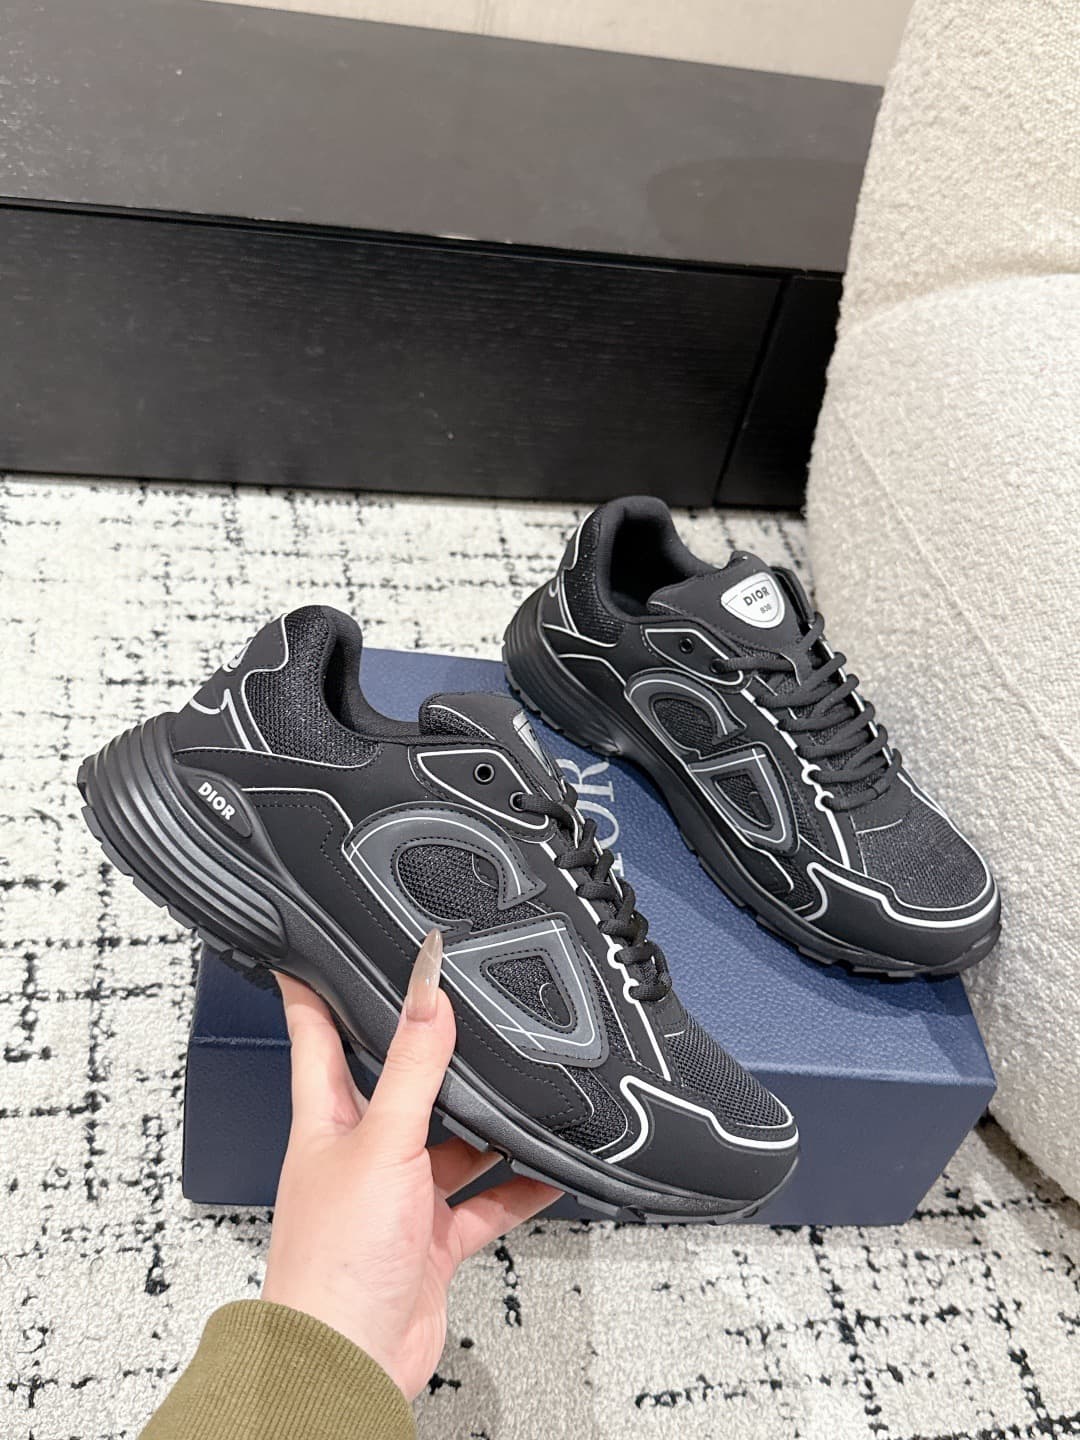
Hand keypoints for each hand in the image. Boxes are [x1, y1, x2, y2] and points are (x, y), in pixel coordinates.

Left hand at [262, 930, 560, 1400]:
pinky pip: (485, 1203)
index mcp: (328, 1121)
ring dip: (486, 1124)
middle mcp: (362, 1153)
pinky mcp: (431, 1241)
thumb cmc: (332, 1263)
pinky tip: (549, 1170)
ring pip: (451, 1143)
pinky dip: (519, 1188)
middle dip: (431, 1052)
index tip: (316, 946)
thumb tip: (427, 993)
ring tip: (525, 1086)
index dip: (316, 988)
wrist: (347, 1364)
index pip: (317, 1035)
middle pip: (397, 1084)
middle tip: (462, 1009)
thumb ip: (412, 1067)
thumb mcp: (381, 1143)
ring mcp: (398, 1198)